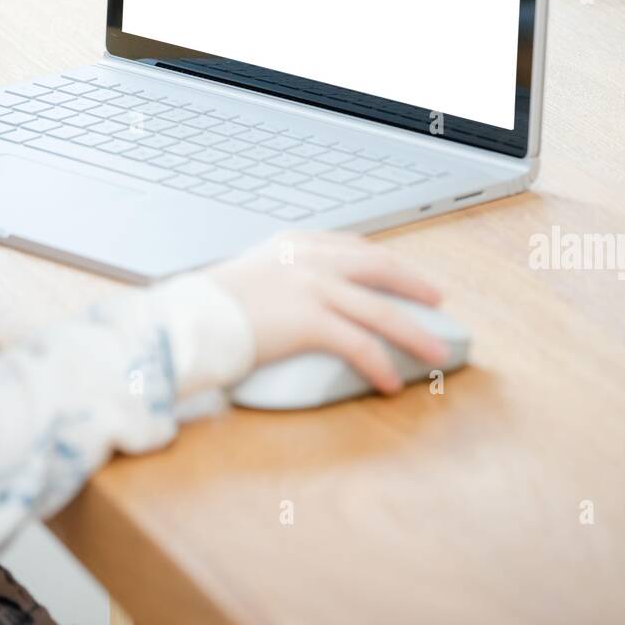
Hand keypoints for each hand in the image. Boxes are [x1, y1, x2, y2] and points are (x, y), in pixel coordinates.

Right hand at [208, 229, 446, 393]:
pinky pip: (359, 344)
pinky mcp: (310, 320)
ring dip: (414, 332)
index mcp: (295, 243)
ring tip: (436, 351)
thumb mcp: (249, 274)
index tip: (401, 271)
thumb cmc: (207, 306)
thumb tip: (295, 302)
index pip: (354, 246)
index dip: (385, 261)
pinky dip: (380, 364)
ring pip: (380, 309)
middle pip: (379, 268)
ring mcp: (312, 286)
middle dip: (413, 284)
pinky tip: (391, 381)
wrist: (187, 318)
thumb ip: (278, 278)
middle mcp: (309, 258)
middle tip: (437, 299)